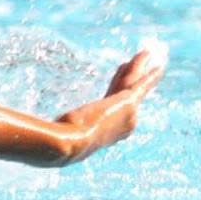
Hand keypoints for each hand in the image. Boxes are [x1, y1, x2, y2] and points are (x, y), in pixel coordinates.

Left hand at [51, 40, 167, 164]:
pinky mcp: (128, 103)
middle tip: (144, 62)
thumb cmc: (61, 141)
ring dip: (141, 67)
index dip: (117, 84)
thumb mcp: (63, 131)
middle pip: (128, 91)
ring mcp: (129, 114)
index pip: (115, 101)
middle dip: (134, 74)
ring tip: (148, 54)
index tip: (120, 73)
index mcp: (111, 131)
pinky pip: (139, 82)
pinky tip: (153, 61)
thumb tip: (46, 124)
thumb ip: (64, 125)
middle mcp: (126, 124)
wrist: (71, 145)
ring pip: (134, 84)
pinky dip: (146, 71)